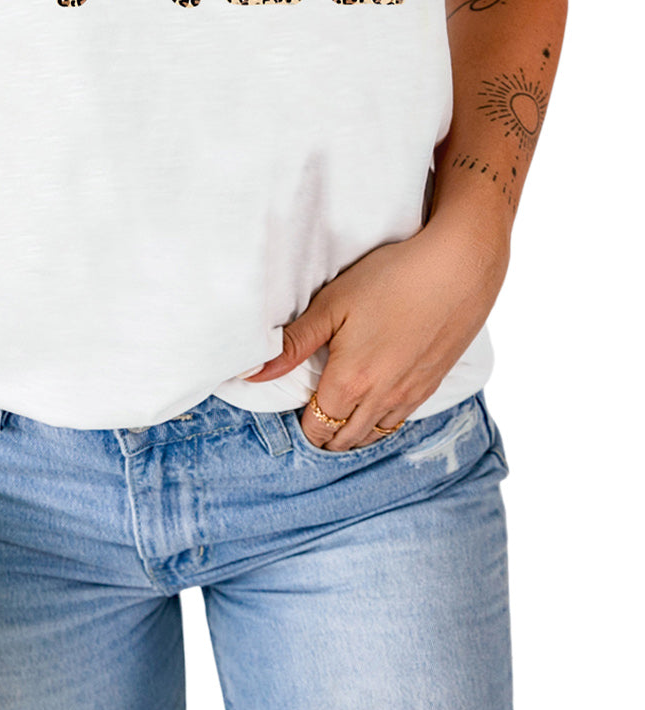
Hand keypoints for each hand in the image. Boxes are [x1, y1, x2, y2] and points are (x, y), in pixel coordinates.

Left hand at [245, 215, 509, 449]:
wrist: (457, 269)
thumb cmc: (390, 280)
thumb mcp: (332, 306)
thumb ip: (292, 345)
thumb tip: (251, 374)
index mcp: (350, 382)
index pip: (317, 427)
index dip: (302, 426)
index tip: (293, 414)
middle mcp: (381, 399)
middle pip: (345, 439)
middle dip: (324, 436)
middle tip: (310, 421)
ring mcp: (410, 395)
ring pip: (375, 436)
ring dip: (353, 435)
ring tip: (337, 421)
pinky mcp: (432, 385)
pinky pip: (400, 422)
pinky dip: (381, 425)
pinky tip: (374, 410)